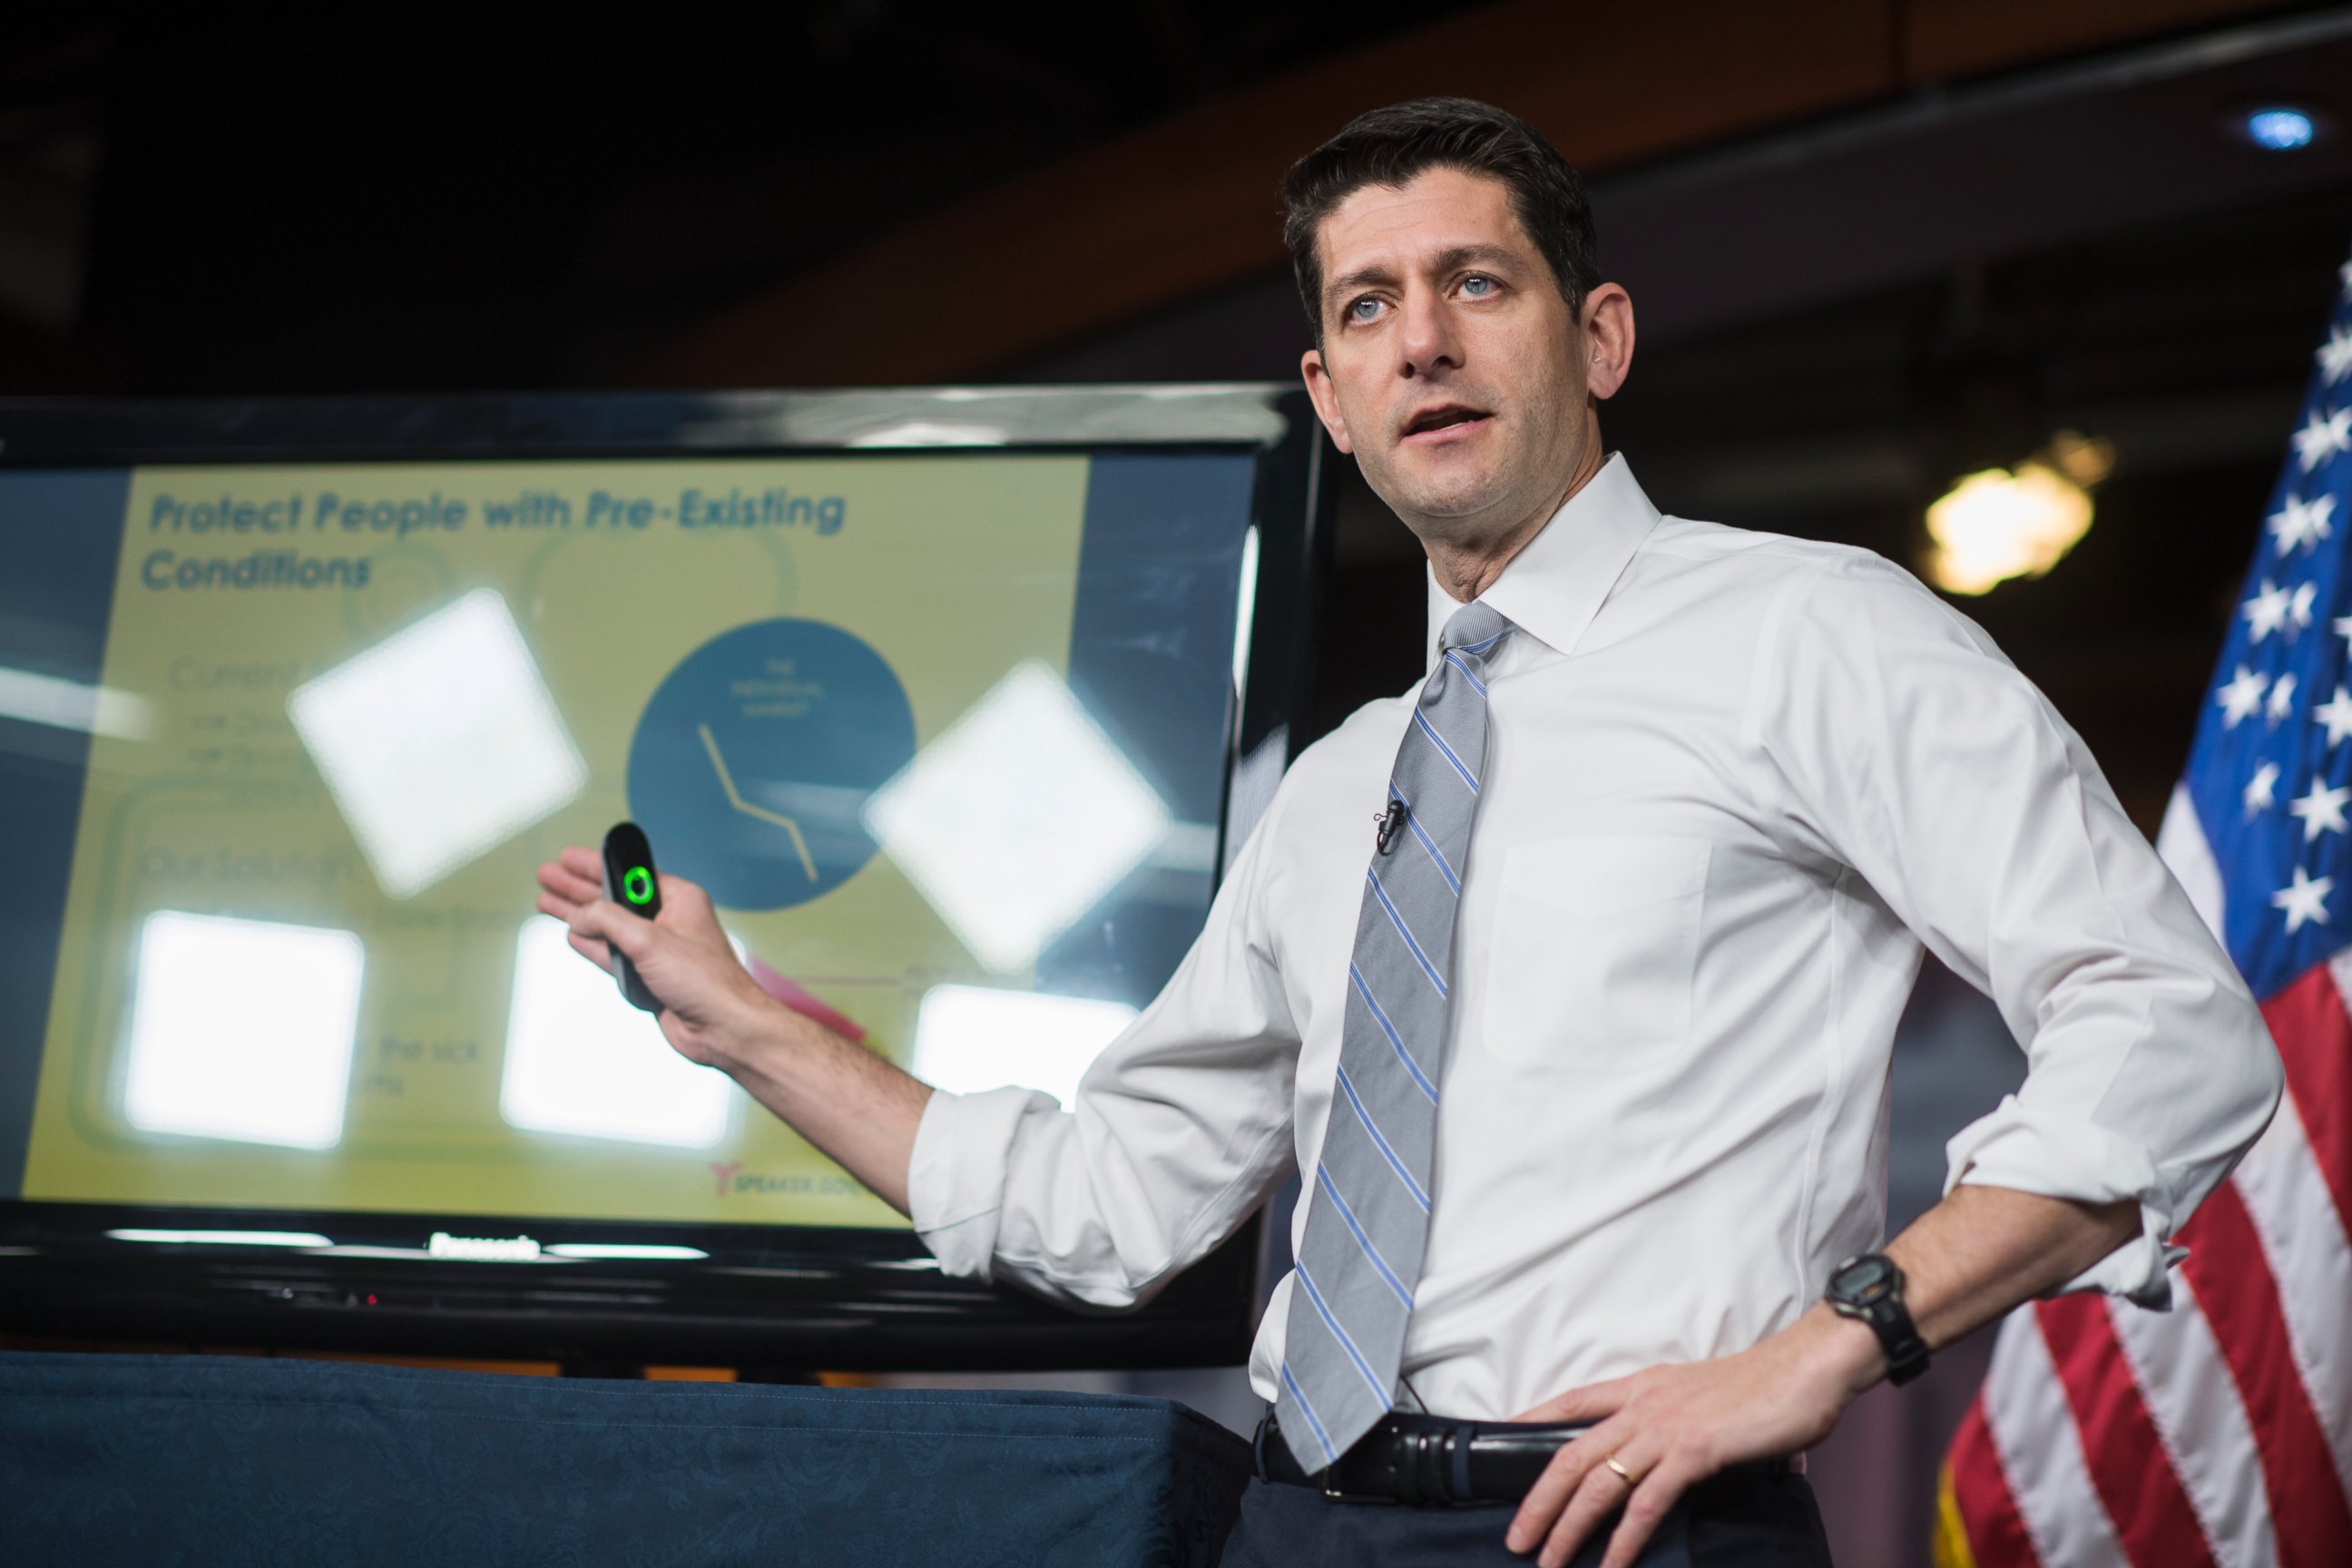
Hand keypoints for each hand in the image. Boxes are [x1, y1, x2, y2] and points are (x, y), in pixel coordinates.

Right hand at [535, 845, 774, 1069]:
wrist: (723, 1028)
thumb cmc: (706, 981)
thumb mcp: (649, 940)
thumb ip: (609, 921)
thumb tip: (580, 917)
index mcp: (679, 899)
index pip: (630, 874)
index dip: (596, 865)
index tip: (568, 857)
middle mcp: (669, 921)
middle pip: (613, 898)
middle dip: (578, 887)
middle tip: (548, 876)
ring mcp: (657, 950)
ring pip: (608, 927)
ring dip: (578, 916)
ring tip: (547, 901)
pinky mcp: (649, 977)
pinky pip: (612, 954)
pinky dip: (591, 944)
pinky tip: (571, 933)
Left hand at [1503, 1308, 1878, 1567]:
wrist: (1808, 1366)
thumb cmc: (1767, 1384)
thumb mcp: (1706, 1396)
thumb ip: (1689, 1425)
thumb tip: (1696, 1456)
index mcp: (1642, 1386)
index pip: (1570, 1402)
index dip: (1530, 1421)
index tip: (1498, 1442)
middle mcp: (1642, 1404)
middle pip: (1569, 1455)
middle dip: (1537, 1502)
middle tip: (1516, 1538)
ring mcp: (1665, 1427)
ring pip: (1597, 1484)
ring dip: (1568, 1528)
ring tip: (1549, 1561)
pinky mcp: (1693, 1451)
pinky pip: (1646, 1502)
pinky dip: (1625, 1538)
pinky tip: (1611, 1564)